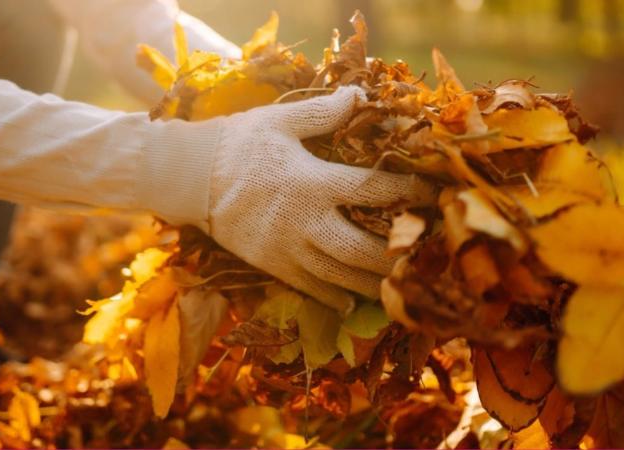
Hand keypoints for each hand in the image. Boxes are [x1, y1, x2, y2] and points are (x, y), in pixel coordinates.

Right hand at [207, 87, 435, 311]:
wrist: (191, 178)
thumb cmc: (239, 144)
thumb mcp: (280, 122)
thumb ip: (323, 114)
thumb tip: (361, 96)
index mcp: (312, 182)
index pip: (372, 190)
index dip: (407, 193)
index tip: (432, 196)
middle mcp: (305, 221)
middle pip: (362, 248)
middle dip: (396, 255)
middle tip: (423, 256)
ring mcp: (288, 249)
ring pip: (340, 276)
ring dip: (373, 283)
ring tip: (399, 286)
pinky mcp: (272, 265)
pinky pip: (310, 289)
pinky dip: (334, 298)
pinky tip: (352, 302)